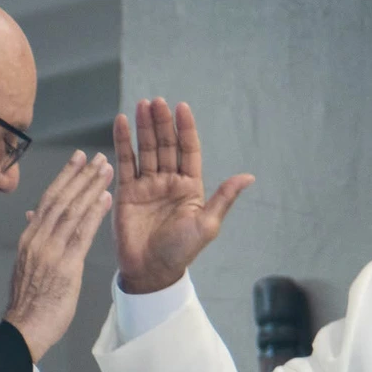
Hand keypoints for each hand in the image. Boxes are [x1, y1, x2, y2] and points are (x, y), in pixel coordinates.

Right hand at [4, 151, 112, 361]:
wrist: (24, 329)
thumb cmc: (29, 301)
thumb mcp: (27, 264)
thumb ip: (34, 239)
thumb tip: (34, 216)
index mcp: (29, 238)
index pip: (47, 200)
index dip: (64, 177)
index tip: (77, 160)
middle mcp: (37, 239)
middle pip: (59, 198)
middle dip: (79, 174)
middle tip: (96, 156)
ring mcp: (50, 251)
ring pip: (71, 211)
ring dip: (90, 187)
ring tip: (106, 169)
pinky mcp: (65, 266)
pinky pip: (81, 234)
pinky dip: (94, 213)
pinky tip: (106, 198)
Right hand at [112, 98, 253, 293]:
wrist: (151, 270)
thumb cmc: (182, 251)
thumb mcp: (207, 224)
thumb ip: (224, 198)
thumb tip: (248, 177)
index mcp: (190, 187)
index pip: (188, 150)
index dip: (185, 129)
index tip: (182, 107)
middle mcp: (169, 181)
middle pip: (165, 145)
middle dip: (162, 123)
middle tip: (158, 101)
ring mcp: (147, 185)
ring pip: (145, 149)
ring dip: (143, 127)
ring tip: (142, 105)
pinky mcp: (127, 192)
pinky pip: (125, 162)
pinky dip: (123, 142)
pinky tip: (122, 122)